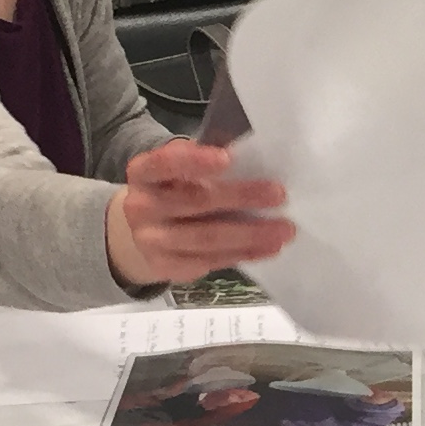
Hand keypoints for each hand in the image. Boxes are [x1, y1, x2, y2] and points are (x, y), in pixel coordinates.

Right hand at [107, 141, 293, 288]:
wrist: (140, 232)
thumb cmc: (173, 190)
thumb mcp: (178, 169)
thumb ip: (204, 161)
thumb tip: (253, 158)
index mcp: (143, 173)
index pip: (164, 163)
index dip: (194, 161)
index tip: (228, 158)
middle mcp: (140, 207)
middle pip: (195, 201)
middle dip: (240, 197)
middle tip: (279, 194)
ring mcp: (150, 241)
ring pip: (205, 238)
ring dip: (249, 234)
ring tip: (283, 229)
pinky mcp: (165, 267)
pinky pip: (208, 262)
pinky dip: (242, 254)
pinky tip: (267, 248)